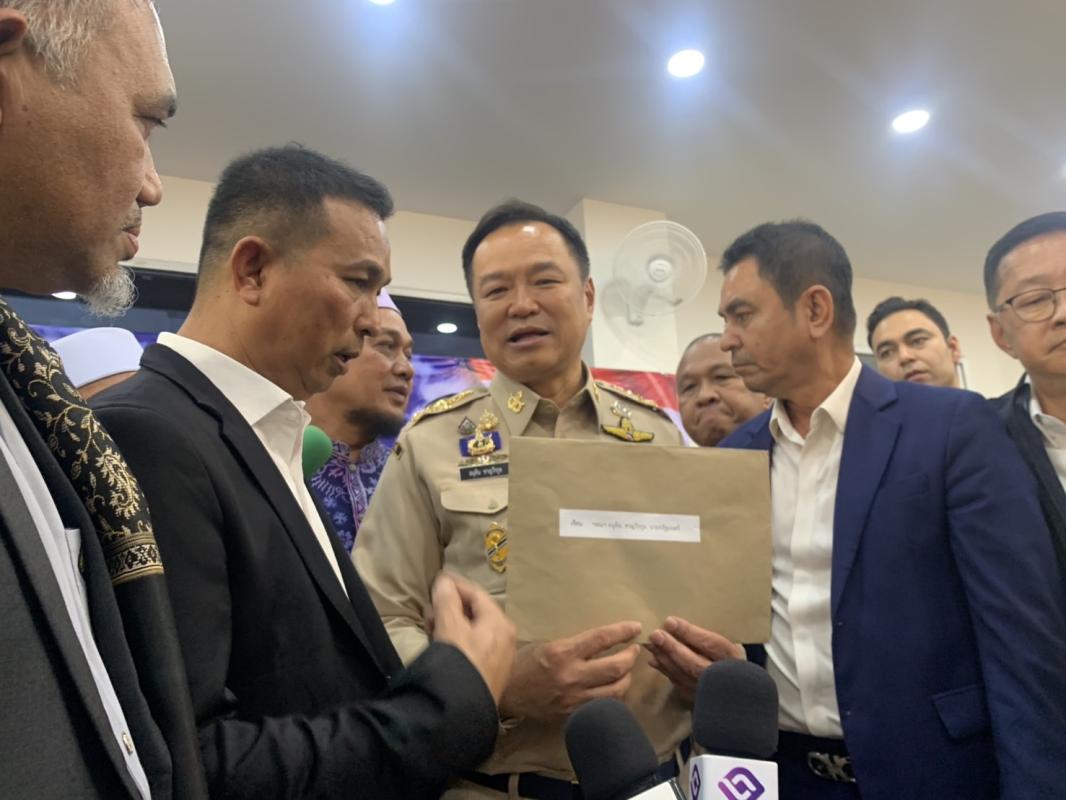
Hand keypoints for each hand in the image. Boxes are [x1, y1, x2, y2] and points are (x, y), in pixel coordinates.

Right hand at [430, 573, 515, 704]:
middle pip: (475, 611)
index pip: (476, 593)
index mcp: (499, 622)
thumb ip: (446, 600)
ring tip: (431, 626)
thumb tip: (445, 581)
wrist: (462, 710)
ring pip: (473, 629)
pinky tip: (441, 644)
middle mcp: (505, 637)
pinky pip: (474, 646)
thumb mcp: (449, 627)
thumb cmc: (459, 663)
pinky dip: (457, 639)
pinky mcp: (490, 673)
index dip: (455, 585)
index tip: (438, 580)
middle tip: (430, 609)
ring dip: (451, 623)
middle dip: (450, 607)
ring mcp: (500, 656)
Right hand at [499, 621, 642, 720]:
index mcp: (563, 652)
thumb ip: (573, 644)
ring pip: (616, 690)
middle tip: (635, 649)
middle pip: (615, 667)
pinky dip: (615, 696)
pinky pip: (604, 706)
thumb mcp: (546, 645)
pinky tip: (615, 688)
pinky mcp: (574, 714)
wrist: (505, 695)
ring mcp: (574, 698)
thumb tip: (601, 640)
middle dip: (631, 656)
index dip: (622, 632)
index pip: (601, 639)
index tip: (636, 627)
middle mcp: (572, 675)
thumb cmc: (523, 664)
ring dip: (627, 677)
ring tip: (628, 669)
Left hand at [645, 616, 743, 702]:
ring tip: (651, 644)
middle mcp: (721, 676)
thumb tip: (672, 623)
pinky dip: (666, 672)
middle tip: (655, 635)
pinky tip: (655, 660)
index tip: (669, 621)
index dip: (689, 633)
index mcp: (731, 656)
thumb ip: (701, 635)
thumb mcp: (721, 642)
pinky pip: (679, 685)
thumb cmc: (726, 656)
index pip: (710, 644)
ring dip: (665, 659)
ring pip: (684, 676)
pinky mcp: (698, 699)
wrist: (735, 685)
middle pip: (694, 663)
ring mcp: (709, 691)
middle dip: (672, 648)